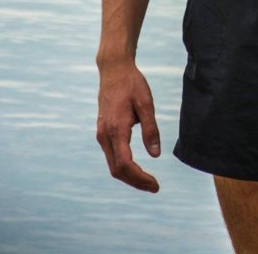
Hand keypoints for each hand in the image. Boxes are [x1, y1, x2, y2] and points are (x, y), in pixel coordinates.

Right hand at [96, 61, 161, 192]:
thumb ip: (150, 129)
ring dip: (129, 176)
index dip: (140, 178)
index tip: (155, 184)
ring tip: (148, 180)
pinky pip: (112, 156)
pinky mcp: (103, 132)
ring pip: (113, 165)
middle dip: (135, 182)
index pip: (126, 164)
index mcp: (116, 129)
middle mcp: (105, 135)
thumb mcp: (146, 103)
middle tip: (154, 186)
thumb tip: (155, 155)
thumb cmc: (132, 84)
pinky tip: (136, 167)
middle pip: (117, 170)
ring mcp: (102, 134)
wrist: (113, 70)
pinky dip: (123, 166)